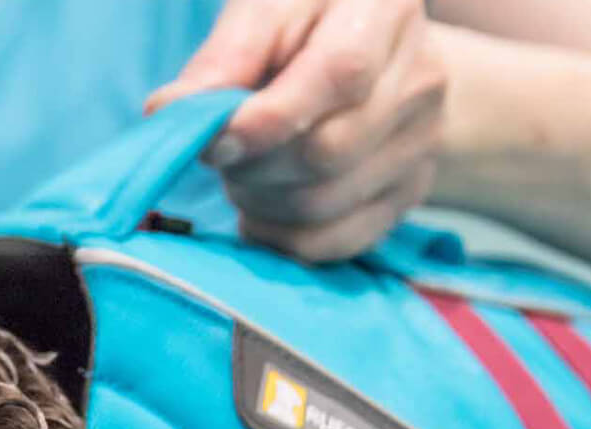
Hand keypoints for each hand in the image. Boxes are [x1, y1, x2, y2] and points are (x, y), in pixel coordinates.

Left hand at [146, 0, 446, 261]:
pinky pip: (336, 243)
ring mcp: (423, 142)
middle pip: (328, 151)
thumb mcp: (263, 12)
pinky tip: (260, 212)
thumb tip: (167, 112)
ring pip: (325, 205)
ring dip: (258, 203)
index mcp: (385, 12)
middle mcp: (421, 79)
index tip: (215, 142)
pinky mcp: (408, 194)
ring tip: (240, 174)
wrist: (366, 51)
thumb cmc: (302, 25)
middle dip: (251, 166)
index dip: (270, 120)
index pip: (340, 74)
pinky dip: (280, 240)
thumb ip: (222, 58)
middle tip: (221, 152)